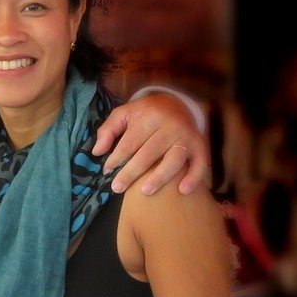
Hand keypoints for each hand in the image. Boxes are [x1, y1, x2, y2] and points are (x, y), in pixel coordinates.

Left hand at [93, 91, 209, 196]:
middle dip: (131, 172)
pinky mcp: (200, 146)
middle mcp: (170, 126)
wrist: (177, 104)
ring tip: (144, 191)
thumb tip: (97, 152)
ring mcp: (186, 137)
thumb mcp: (124, 114)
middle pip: (149, 153)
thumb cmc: (145, 114)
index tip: (106, 170)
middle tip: (117, 188)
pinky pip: (200, 164)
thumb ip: (108, 130)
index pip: (130, 142)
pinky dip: (194, 178)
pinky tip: (182, 191)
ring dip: (160, 177)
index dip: (116, 158)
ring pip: (174, 160)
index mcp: (150, 116)